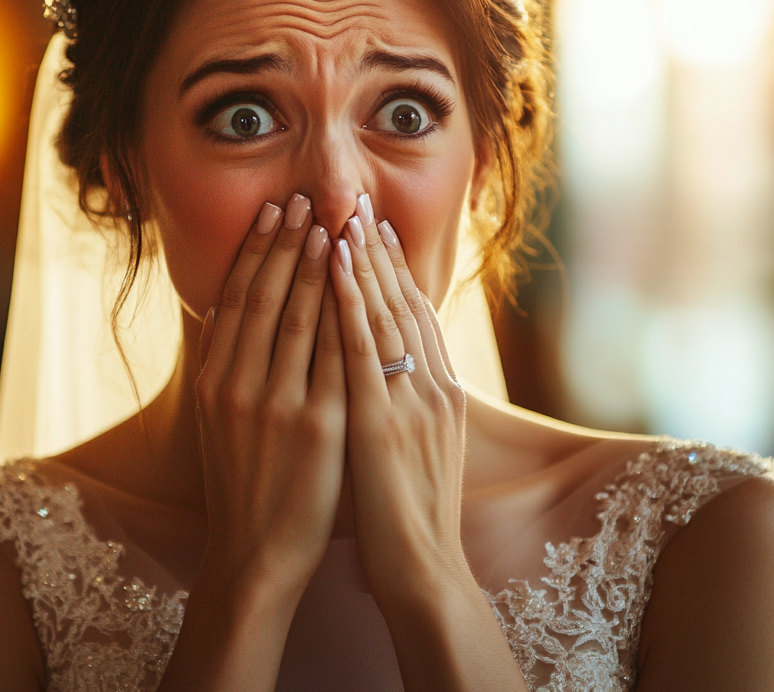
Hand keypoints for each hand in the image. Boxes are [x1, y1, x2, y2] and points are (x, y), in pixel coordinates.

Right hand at [194, 193, 346, 596]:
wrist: (255, 552)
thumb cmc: (240, 483)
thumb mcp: (217, 418)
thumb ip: (223, 362)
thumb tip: (225, 305)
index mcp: (215, 380)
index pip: (238, 299)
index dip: (257, 251)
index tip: (275, 212)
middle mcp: (241, 385)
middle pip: (269, 298)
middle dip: (290, 244)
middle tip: (308, 198)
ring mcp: (279, 405)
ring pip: (303, 318)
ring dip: (320, 267)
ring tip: (334, 224)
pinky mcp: (320, 426)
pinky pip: (338, 358)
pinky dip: (348, 316)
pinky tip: (361, 284)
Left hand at [329, 194, 473, 608]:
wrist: (425, 572)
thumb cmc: (413, 520)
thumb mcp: (420, 451)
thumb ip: (410, 407)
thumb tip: (394, 377)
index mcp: (441, 394)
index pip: (416, 316)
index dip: (396, 271)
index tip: (377, 230)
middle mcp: (431, 387)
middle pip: (404, 304)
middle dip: (379, 251)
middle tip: (361, 201)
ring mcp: (410, 401)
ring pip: (384, 313)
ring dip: (361, 260)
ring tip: (344, 214)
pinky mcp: (381, 420)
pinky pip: (361, 347)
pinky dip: (347, 300)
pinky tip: (332, 265)